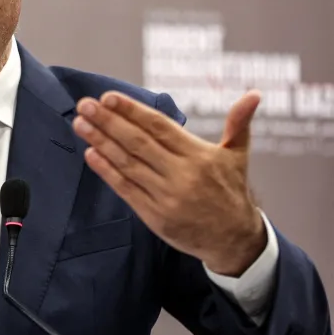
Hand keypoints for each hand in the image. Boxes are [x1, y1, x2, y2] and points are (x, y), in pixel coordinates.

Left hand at [72, 90, 266, 276]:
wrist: (234, 240)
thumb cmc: (231, 191)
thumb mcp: (237, 155)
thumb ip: (239, 123)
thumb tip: (254, 94)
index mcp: (198, 155)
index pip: (158, 126)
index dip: (132, 111)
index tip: (108, 97)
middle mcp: (181, 174)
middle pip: (138, 142)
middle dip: (108, 121)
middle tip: (84, 105)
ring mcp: (166, 196)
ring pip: (128, 164)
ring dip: (101, 142)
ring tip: (80, 124)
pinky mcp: (154, 215)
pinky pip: (126, 189)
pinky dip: (107, 171)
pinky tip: (90, 154)